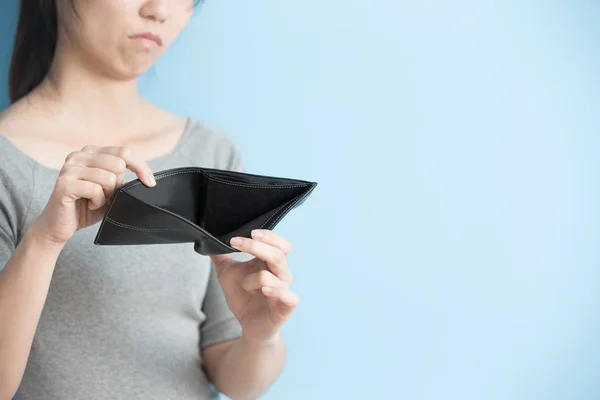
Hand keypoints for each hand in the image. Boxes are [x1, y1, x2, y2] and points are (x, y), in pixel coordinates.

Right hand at [30, 145, 155, 244]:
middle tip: (105, 196)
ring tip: (95, 201)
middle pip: (118, 164)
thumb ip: (122, 179)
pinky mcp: (64, 183)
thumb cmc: (87, 207)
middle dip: (118, 185)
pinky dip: (97, 202)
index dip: (141, 167)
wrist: (59, 226)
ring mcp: (69, 168)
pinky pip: (96, 190)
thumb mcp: (110, 190)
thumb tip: (145, 177)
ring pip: (108, 178)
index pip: (124, 151)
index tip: (150, 183)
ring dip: (106, 195)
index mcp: (91, 152)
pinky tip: (88, 205)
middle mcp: (78, 155)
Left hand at [210, 230, 299, 344]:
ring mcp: (284, 290)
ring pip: (270, 276)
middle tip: (237, 243)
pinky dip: (276, 292)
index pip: (278, 243)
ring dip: (252, 280)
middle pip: (277, 254)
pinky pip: (289, 297)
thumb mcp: (227, 274)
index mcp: (271, 263)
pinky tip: (264, 291)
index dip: (267, 236)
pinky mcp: (286, 308)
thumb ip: (220, 257)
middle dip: (256, 247)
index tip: (245, 233)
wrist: (248, 326)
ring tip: (246, 288)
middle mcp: (281, 274)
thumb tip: (207, 240)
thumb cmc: (243, 297)